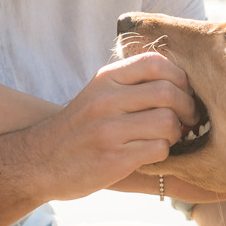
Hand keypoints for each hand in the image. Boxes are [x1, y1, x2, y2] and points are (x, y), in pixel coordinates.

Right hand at [24, 52, 198, 200]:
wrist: (38, 162)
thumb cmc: (78, 129)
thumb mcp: (97, 94)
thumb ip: (132, 84)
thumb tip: (182, 84)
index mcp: (106, 79)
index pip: (156, 63)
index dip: (180, 78)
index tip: (182, 94)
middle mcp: (106, 100)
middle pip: (169, 93)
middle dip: (187, 109)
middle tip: (187, 121)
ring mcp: (109, 130)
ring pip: (168, 123)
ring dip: (176, 134)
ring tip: (166, 139)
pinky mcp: (114, 159)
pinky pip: (158, 150)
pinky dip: (163, 153)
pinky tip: (150, 154)